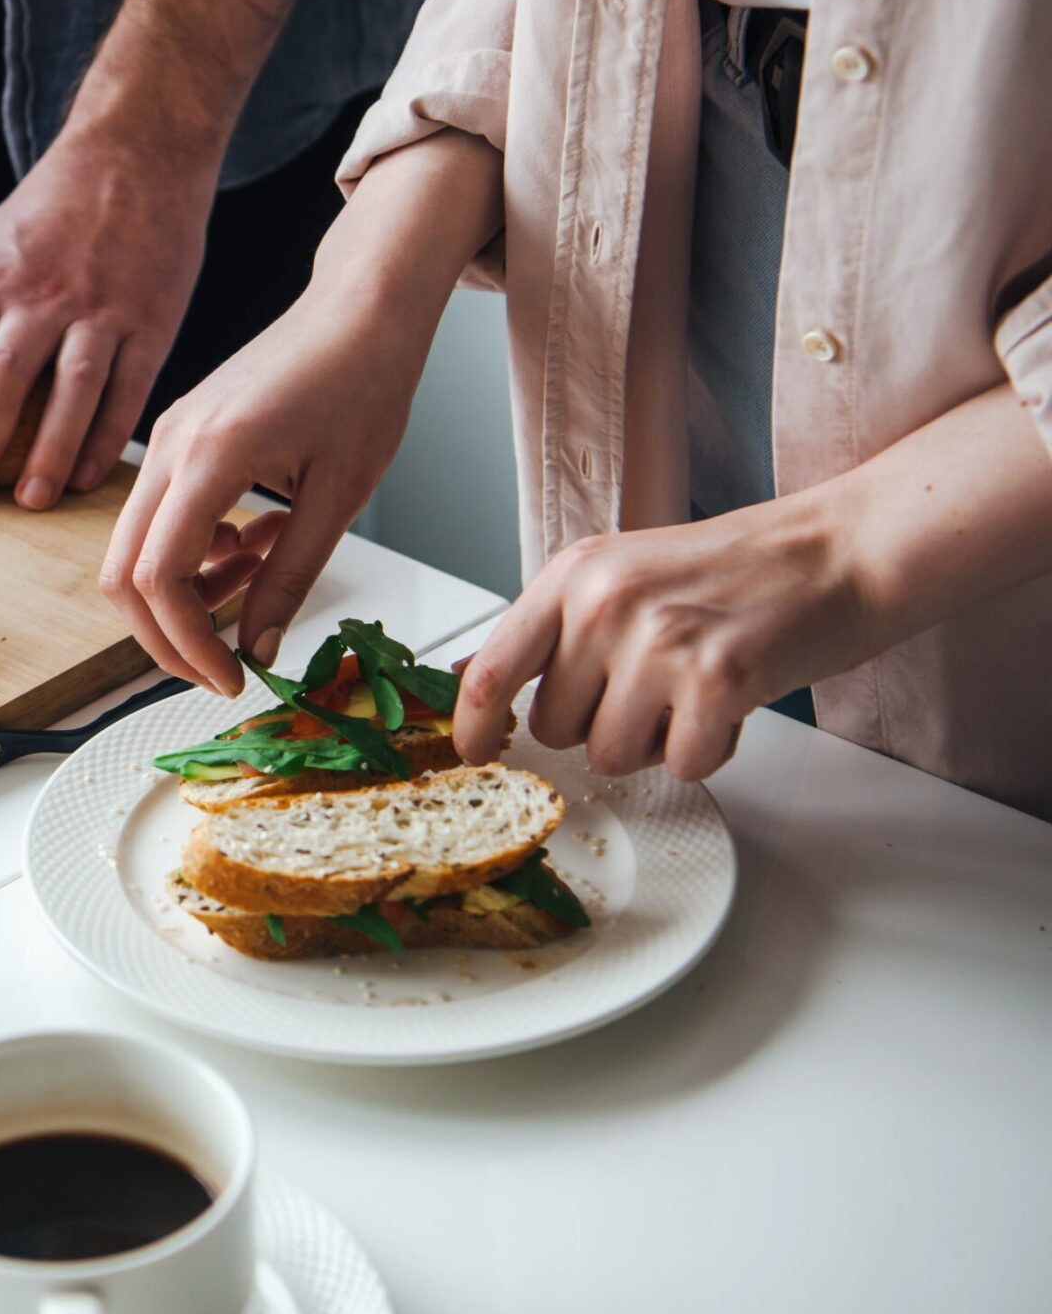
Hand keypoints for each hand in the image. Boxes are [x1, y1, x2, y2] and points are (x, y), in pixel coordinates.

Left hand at [0, 130, 212, 509]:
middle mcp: (44, 295)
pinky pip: (128, 391)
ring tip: (27, 499)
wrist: (141, 149)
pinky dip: (106, 439)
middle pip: (1, 378)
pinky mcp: (152, 322)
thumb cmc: (57, 206)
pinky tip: (87, 476)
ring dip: (49, 453)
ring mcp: (102, 310)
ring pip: (71, 392)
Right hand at [99, 282, 430, 694]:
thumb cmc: (364, 379)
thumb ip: (291, 579)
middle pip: (124, 573)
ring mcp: (168, 438)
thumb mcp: (340, 497)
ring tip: (257, 585)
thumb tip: (258, 648)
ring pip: (135, 547)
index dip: (190, 643)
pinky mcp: (179, 436)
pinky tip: (254, 541)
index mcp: (211, 455)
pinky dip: (194, 552)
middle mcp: (172, 445)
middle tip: (221, 667)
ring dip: (186, 591)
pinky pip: (160, 514)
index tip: (231, 676)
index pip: (161, 577)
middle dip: (167, 636)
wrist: (362, 307)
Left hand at [452, 497, 882, 780]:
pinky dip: (708, 748)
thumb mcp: (620, 574)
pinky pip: (681, 763)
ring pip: (610, 755)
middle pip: (553, 728)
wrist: (841, 550)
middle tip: (651, 686)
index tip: (473, 753)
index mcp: (574, 574)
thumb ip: (550, 630)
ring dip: (653, 742)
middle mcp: (607, 603)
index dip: (471, 726)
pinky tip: (730, 701)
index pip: (490, 669)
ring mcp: (661, 641)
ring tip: (691, 688)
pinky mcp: (718, 679)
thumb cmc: (734, 568)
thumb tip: (473, 679)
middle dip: (598, 725)